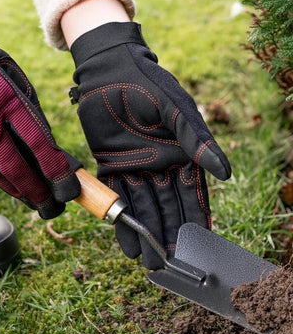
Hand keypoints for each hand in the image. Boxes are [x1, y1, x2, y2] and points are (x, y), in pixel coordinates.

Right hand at [0, 0, 79, 218]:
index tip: (69, 188)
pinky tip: (8, 184)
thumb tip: (46, 144)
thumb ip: (27, 106)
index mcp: (6, 99)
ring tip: (34, 199)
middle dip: (39, 192)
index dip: (56, 171)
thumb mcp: (6, 72)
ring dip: (18, 190)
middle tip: (53, 205)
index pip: (39, 144)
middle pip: (18, 169)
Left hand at [69, 22, 230, 268]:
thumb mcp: (177, 111)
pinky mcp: (111, 165)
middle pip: (167, 206)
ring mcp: (135, 167)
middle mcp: (160, 165)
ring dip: (146, 233)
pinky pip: (117, 196)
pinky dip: (121, 218)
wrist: (109, 70)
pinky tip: (125, 240)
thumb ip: (197, 141)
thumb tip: (226, 173)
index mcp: (181, 153)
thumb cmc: (148, 84)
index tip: (200, 244)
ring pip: (143, 207)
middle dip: (168, 234)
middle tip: (170, 264)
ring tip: (148, 261)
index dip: (196, 219)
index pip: (192, 193)